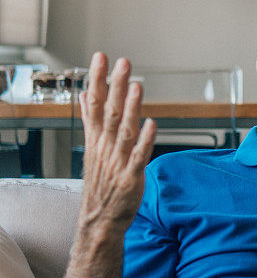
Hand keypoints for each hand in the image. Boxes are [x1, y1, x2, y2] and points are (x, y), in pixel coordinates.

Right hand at [79, 52, 155, 232]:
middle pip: (109, 111)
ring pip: (124, 130)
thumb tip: (84, 95)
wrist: (100, 220)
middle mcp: (105, 147)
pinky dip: (145, 140)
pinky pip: (139, 156)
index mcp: (96, 138)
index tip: (100, 57)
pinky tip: (152, 124)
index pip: (93, 103)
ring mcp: (118, 161)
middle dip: (115, 86)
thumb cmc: (101, 183)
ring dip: (130, 108)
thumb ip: (91, 120)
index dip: (97, 80)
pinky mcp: (131, 177)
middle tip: (122, 62)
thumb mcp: (93, 148)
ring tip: (136, 86)